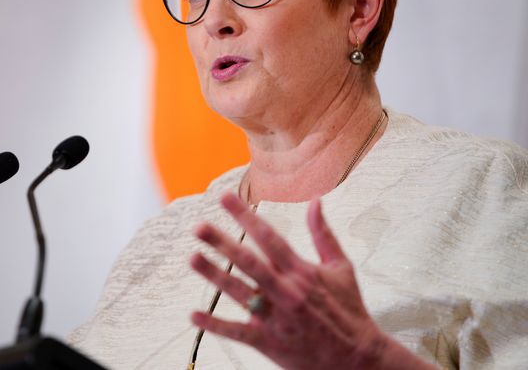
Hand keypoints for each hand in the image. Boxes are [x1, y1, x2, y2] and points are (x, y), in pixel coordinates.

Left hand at [190, 192, 434, 368]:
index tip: (224, 197)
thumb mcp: (341, 268)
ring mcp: (277, 318)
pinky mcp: (270, 343)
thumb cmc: (349, 310)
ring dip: (214, 275)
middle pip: (249, 262)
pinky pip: (238, 332)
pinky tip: (193, 315)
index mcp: (302, 271)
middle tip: (198, 226)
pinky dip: (215, 325)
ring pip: (240, 293)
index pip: (269, 237)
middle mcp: (287, 291)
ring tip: (192, 258)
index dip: (245, 216)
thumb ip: (323, 233)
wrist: (359, 359)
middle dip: (222, 243)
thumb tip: (314, 200)